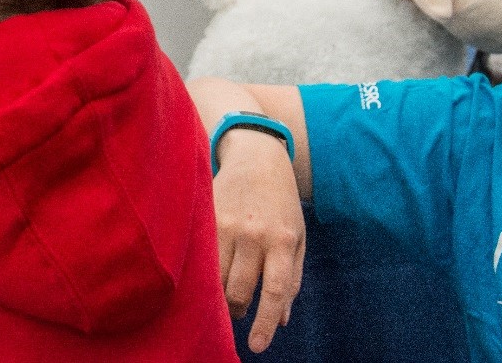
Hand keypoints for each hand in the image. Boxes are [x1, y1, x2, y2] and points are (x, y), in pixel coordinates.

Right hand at [212, 128, 306, 353]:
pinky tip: (209, 274)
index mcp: (284, 240)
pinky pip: (202, 259)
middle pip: (240, 289)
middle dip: (239, 310)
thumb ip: (292, 278)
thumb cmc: (281, 204)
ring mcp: (229, 225)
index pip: (275, 290)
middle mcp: (256, 233)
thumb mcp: (299, 237)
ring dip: (221, 296)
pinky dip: (205, 274)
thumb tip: (282, 321)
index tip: (256, 346)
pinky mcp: (209, 217)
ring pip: (217, 278)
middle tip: (240, 311)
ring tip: (227, 293)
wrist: (257, 158)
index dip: (265, 322)